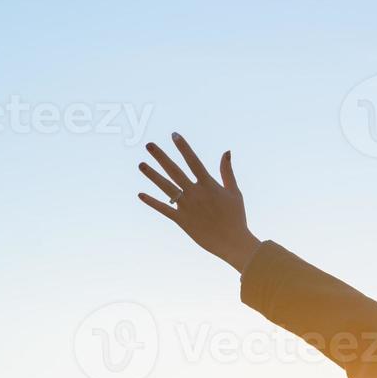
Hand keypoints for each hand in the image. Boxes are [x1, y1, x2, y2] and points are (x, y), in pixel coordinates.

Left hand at [138, 133, 260, 271]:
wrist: (232, 242)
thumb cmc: (236, 217)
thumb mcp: (234, 192)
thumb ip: (227, 172)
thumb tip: (226, 151)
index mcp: (208, 185)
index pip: (193, 161)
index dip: (183, 147)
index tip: (174, 135)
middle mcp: (195, 193)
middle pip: (174, 171)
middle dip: (161, 157)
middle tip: (149, 145)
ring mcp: (186, 207)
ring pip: (166, 187)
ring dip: (152, 175)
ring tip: (141, 164)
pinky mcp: (181, 220)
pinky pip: (164, 209)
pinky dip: (152, 202)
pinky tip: (140, 194)